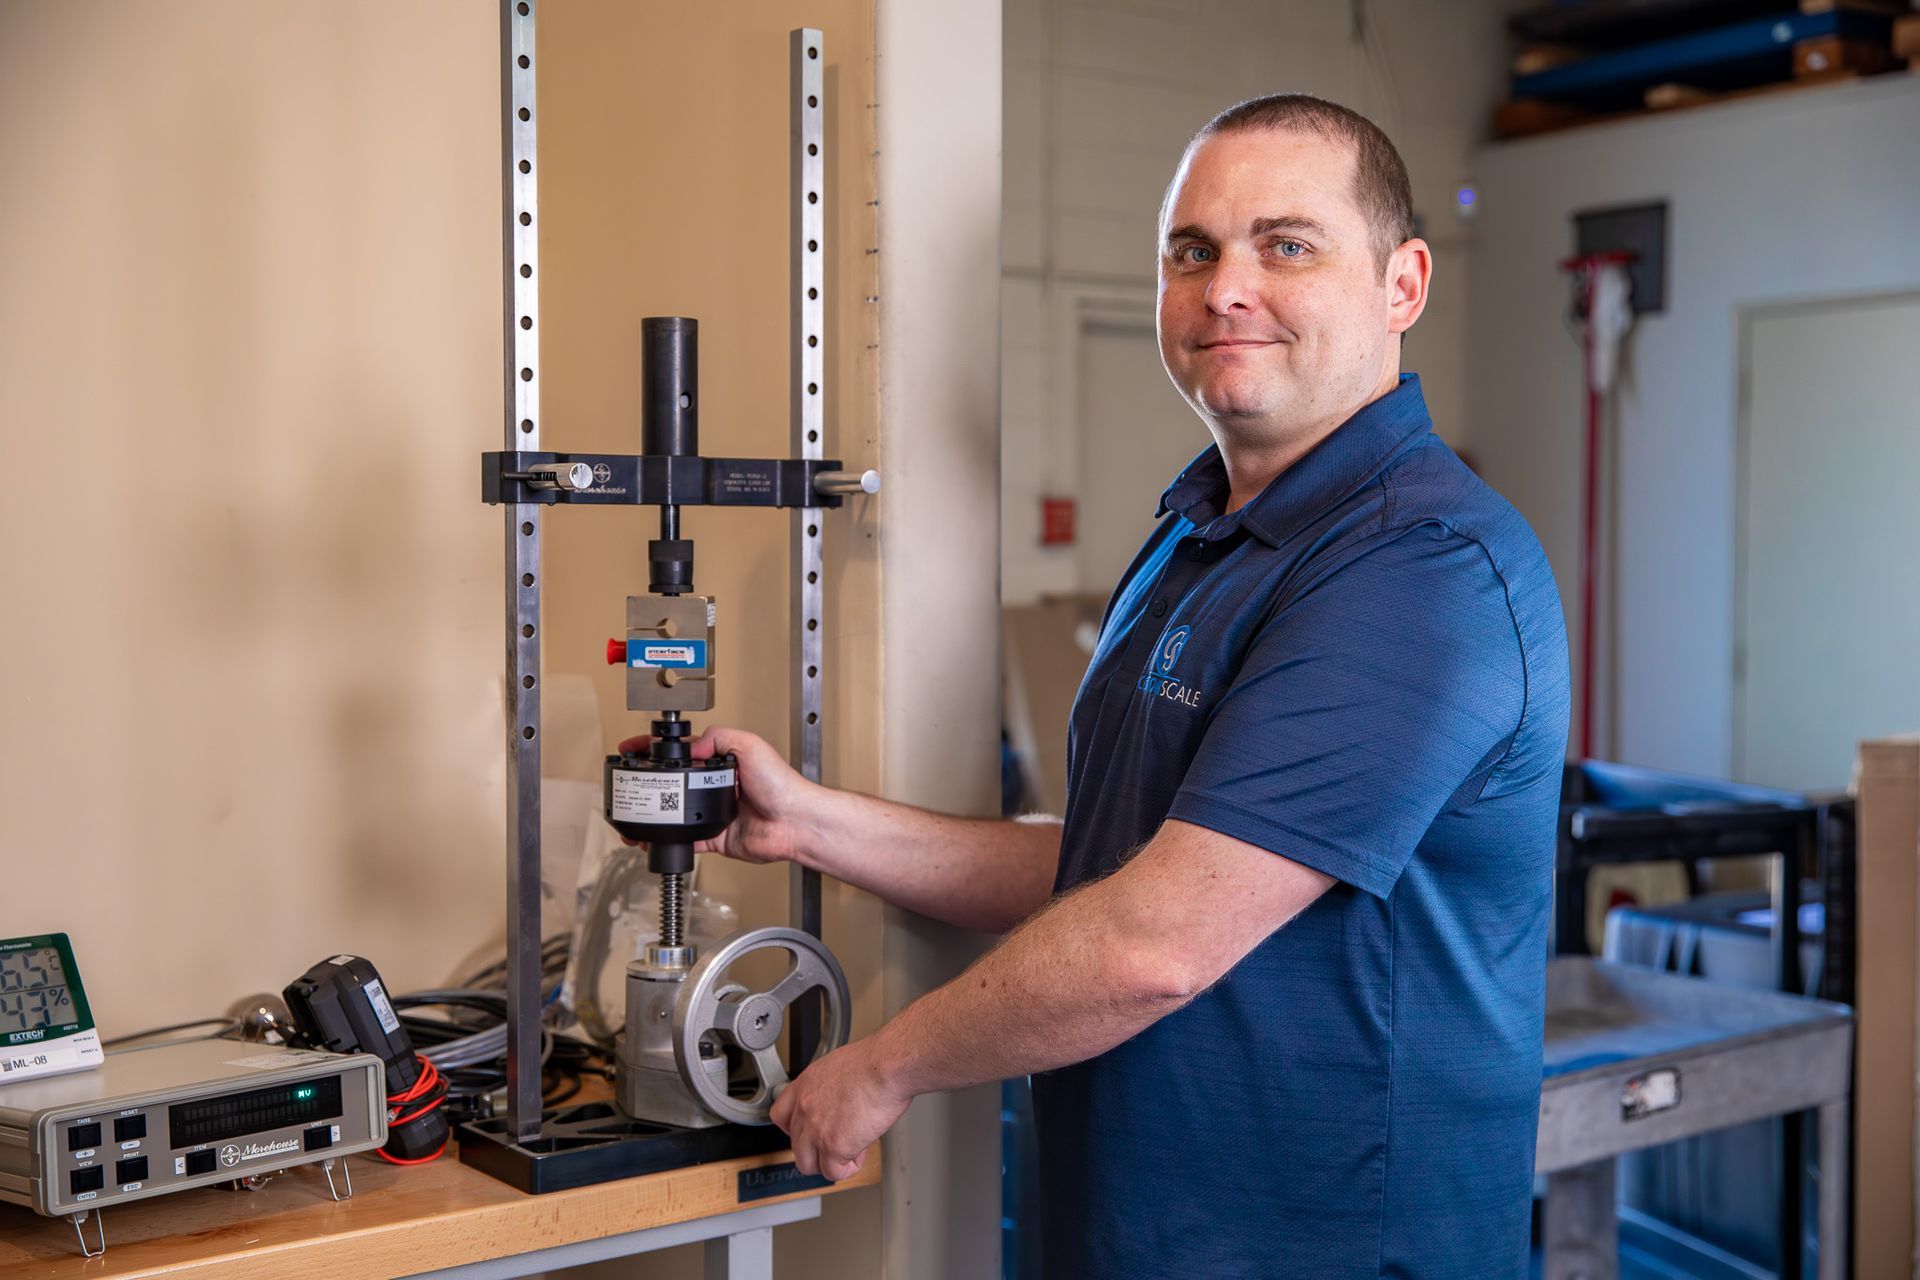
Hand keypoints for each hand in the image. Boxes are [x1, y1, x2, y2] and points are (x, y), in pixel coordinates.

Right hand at [615, 726, 822, 865]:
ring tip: (634, 815)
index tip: (634, 749)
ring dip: (654, 814)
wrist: (793, 822)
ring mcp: (713, 813)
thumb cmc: (783, 784)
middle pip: (674, 784)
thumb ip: (719, 738)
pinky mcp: (714, 837)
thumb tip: (690, 746)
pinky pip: (686, 839)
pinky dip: (669, 839)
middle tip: (631, 784)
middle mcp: (716, 787)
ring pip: (674, 813)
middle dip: (650, 784)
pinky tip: (654, 837)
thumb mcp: (750, 745)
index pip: (682, 752)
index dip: (657, 750)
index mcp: (722, 762)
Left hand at [770, 1037, 908, 1180]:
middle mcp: (804, 1108)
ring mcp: (816, 1130)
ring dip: (828, 1164)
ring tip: (848, 1152)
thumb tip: (837, 1100)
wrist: (885, 1068)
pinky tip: (860, 1153)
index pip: (780, 1115)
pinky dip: (848, 1168)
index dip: (794, 1129)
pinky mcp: (834, 1146)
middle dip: (817, 1150)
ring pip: (808, 1165)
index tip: (808, 1132)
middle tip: (837, 1143)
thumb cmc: (874, 1062)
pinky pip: (834, 1172)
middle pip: (796, 1146)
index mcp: (805, 1086)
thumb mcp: (839, 1066)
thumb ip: (829, 1088)